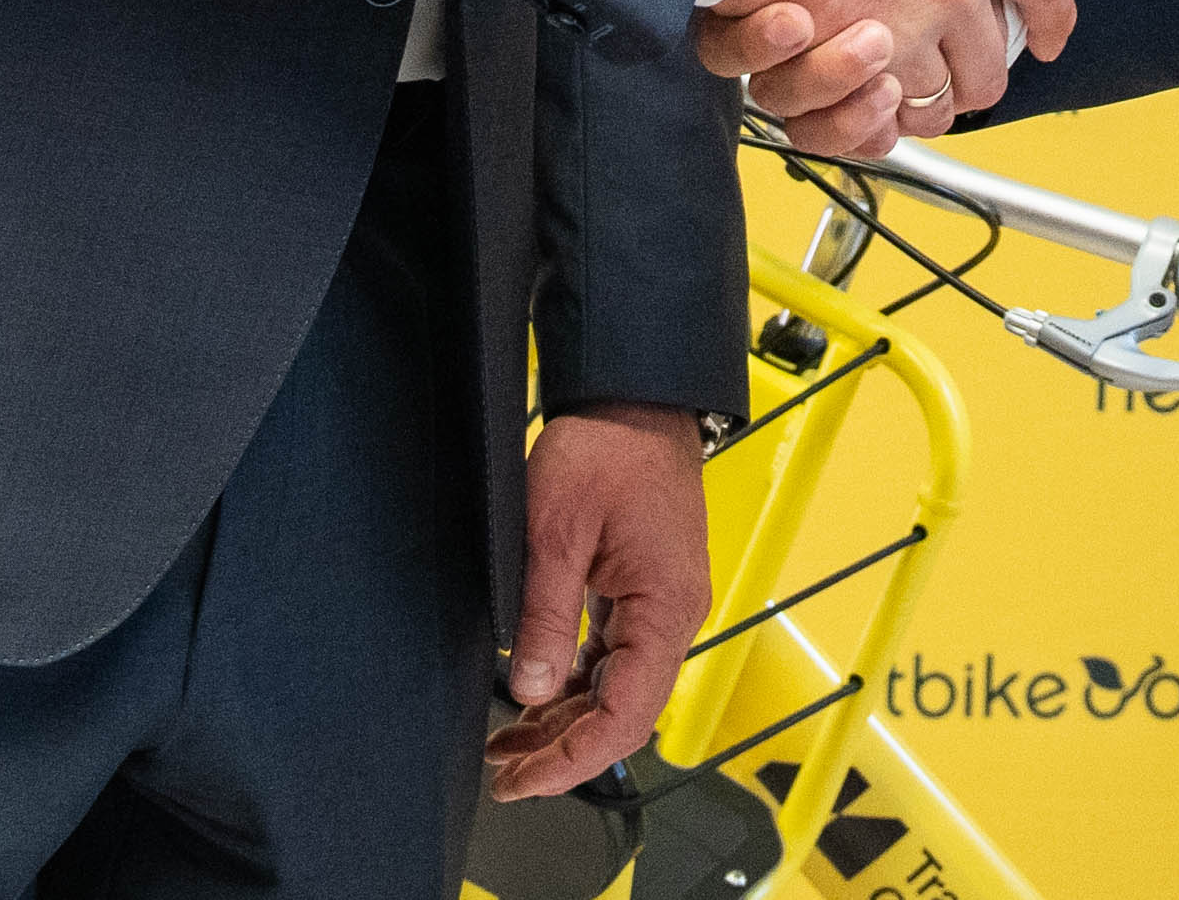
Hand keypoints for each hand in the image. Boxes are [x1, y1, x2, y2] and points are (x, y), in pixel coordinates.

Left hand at [484, 402, 710, 801]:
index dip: (574, 760)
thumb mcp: (556, 534)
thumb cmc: (606, 450)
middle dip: (564, 752)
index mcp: (665, 607)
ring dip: (567, 722)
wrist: (634, 397)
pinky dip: (576, 686)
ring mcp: (661, 603)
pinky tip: (536, 698)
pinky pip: (614, 657)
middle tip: (504, 776)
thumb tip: (531, 689)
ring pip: (618, 689)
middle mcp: (674, 614)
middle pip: (625, 712)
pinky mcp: (644, 590)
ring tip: (508, 746)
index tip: (523, 781)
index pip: (628, 715)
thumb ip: (546, 617)